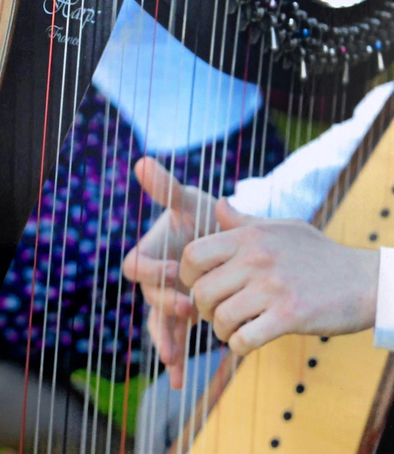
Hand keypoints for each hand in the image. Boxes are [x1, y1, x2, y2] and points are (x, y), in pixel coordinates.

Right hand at [122, 157, 216, 388]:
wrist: (218, 233)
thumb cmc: (200, 214)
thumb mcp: (189, 200)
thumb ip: (166, 187)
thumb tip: (142, 161)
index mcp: (150, 251)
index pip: (137, 265)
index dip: (152, 270)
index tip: (174, 269)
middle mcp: (154, 278)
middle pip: (149, 297)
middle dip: (165, 304)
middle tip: (187, 306)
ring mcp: (167, 299)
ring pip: (160, 324)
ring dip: (166, 342)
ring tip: (173, 362)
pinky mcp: (181, 315)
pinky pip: (175, 338)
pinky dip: (177, 358)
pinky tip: (179, 380)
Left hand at [180, 198, 378, 355]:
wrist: (365, 281)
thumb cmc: (318, 254)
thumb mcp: (281, 228)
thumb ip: (243, 222)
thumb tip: (216, 204)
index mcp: (250, 236)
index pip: (192, 254)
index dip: (186, 275)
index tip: (197, 286)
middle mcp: (257, 258)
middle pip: (201, 291)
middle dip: (202, 309)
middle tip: (215, 313)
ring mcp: (273, 287)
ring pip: (220, 318)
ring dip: (221, 330)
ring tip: (231, 330)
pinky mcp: (289, 316)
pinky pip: (244, 338)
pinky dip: (238, 346)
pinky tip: (246, 341)